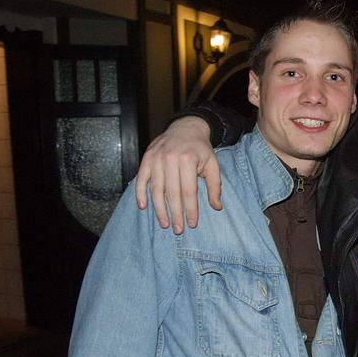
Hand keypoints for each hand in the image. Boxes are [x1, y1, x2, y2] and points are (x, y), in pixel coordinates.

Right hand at [135, 116, 222, 232]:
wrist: (186, 127)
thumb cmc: (200, 149)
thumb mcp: (213, 164)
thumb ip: (215, 186)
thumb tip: (217, 207)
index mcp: (188, 160)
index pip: (189, 191)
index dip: (191, 210)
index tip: (192, 224)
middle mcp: (170, 159)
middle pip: (172, 193)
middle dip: (175, 214)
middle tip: (178, 229)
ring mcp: (156, 158)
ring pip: (156, 189)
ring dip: (159, 209)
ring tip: (164, 223)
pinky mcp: (146, 158)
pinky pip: (141, 178)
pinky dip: (140, 193)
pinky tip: (143, 207)